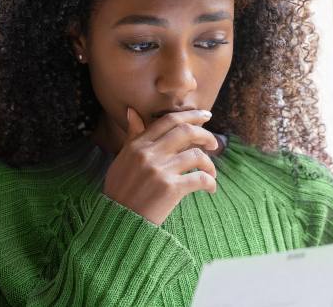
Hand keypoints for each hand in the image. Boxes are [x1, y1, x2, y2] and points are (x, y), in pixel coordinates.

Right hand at [101, 107, 219, 225]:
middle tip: (214, 143)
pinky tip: (211, 188)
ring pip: (196, 155)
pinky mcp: (170, 189)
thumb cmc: (120, 191)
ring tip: (211, 172)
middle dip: (205, 135)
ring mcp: (160, 171)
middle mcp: (149, 154)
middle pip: (186, 132)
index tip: (205, 117)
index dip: (190, 115)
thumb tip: (132, 112)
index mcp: (137, 145)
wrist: (119, 222)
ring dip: (209, 163)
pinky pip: (200, 178)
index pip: (168, 121)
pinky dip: (210, 182)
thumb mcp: (122, 160)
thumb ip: (132, 136)